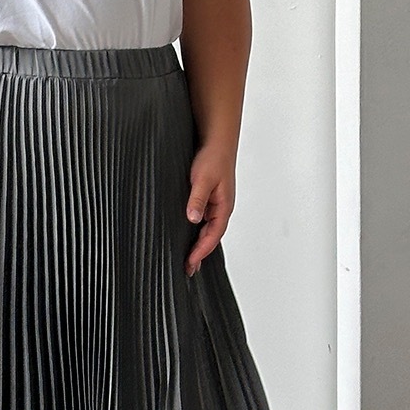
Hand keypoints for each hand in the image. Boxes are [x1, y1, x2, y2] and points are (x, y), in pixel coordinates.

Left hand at [184, 139, 235, 276]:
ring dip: (197, 244)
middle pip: (211, 237)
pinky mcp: (207, 198)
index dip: (201, 251)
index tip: (190, 264)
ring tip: (186, 259)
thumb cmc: (213, 158)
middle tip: (187, 269)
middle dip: (200, 253)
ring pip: (206, 229)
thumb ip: (197, 199)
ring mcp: (214, 204)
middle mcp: (220, 208)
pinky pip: (202, 220)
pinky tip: (186, 235)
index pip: (213, 236)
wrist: (216, 140)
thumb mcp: (203, 179)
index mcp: (223, 207)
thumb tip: (193, 218)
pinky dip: (195, 230)